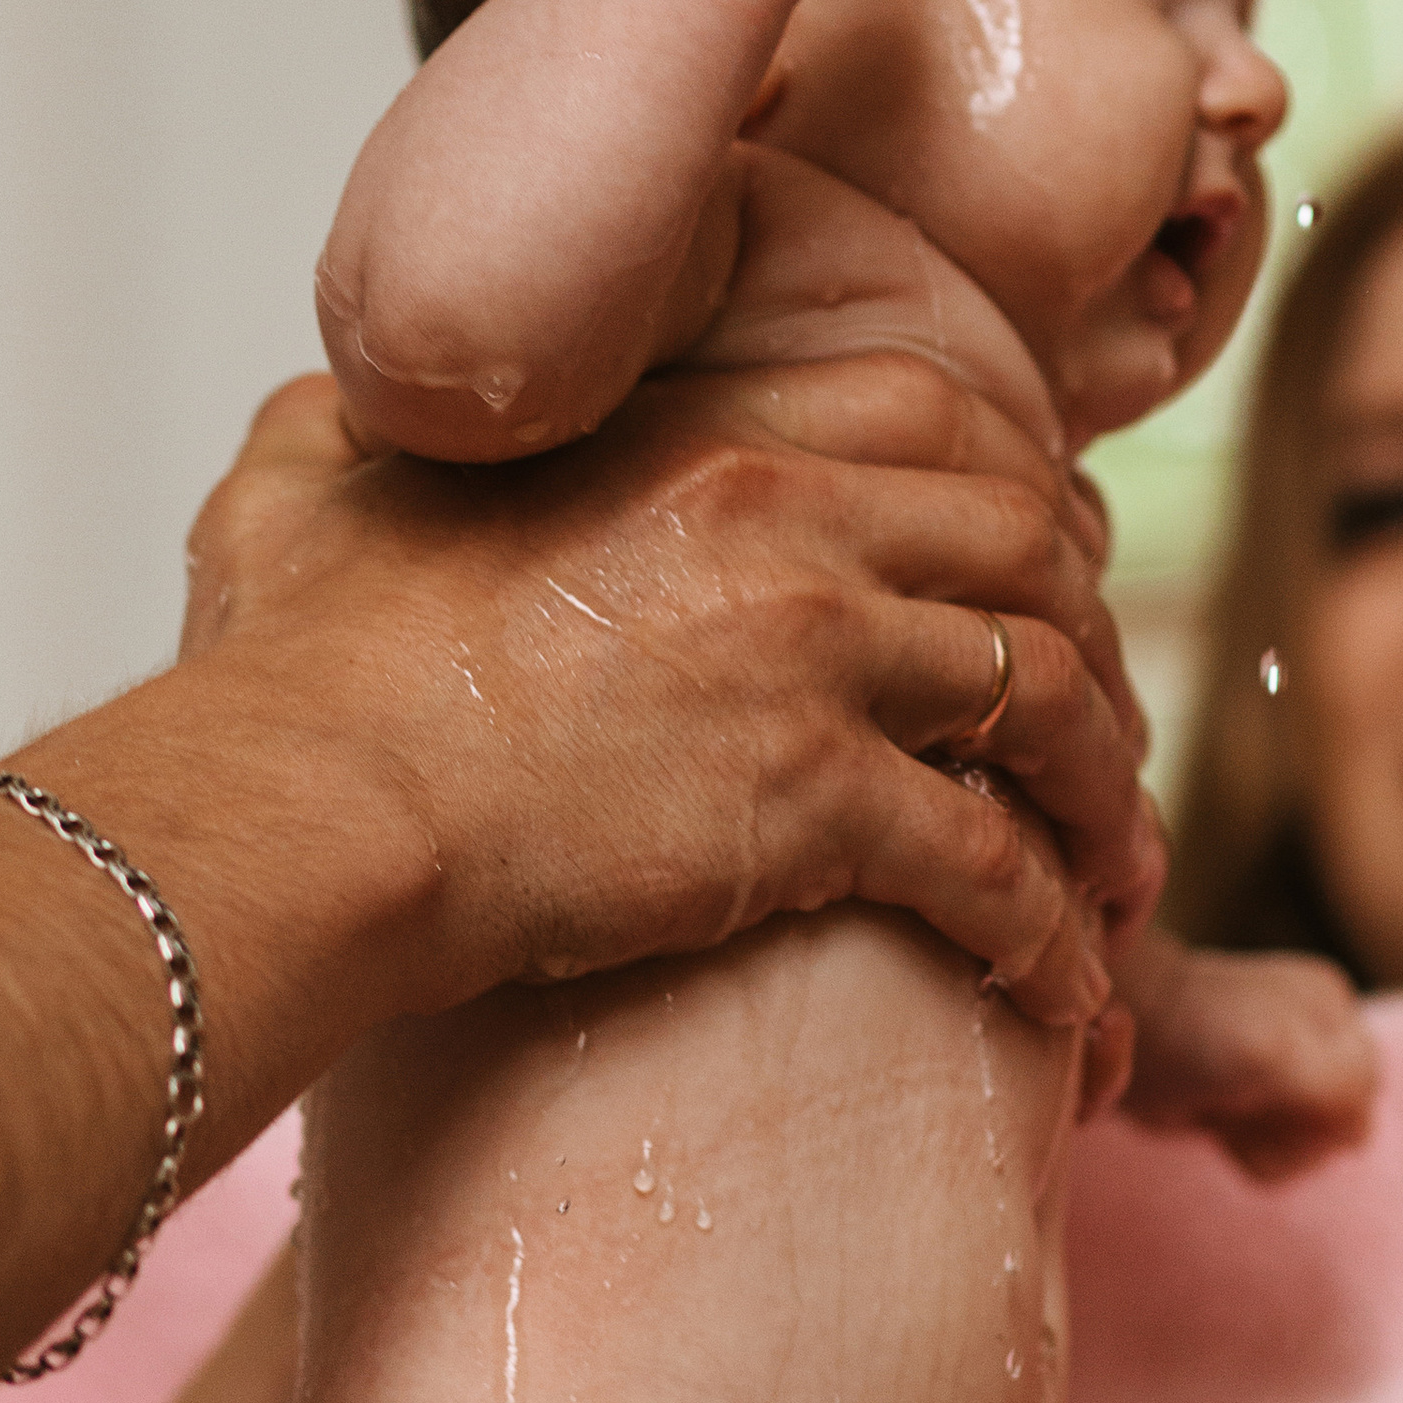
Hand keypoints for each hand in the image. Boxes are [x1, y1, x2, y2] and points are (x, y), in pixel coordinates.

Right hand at [177, 357, 1157, 1030]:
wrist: (302, 803)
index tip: (1038, 567)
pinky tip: (1065, 990)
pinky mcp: (814, 803)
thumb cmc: (290, 667)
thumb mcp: (310, 474)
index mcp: (699, 431)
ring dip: (1101, 791)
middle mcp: (787, 518)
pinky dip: (1053, 932)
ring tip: (1112, 873)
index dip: (1021, 487)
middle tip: (1091, 735)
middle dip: (1090, 643)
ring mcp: (813, 654)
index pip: (941, 411)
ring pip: (1047, 699)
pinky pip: (996, 863)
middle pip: (1030, 551)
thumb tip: (329, 412)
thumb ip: (354, 422)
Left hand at [1112, 924, 1376, 1182]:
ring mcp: (1291, 1074)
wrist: (1127, 1036)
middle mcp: (1322, 1037)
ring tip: (1228, 1112)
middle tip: (1242, 1101)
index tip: (1269, 1089)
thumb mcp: (1277, 1056)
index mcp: (1336, 1010)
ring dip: (1269, 1147)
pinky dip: (1256, 1156)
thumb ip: (1342, 1087)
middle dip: (1293, 1133)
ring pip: (1314, 1151)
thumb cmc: (1196, 1039)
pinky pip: (1284, 1159)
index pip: (1362, 1094)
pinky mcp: (1261, 1106)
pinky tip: (1223, 1126)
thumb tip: (1357, 1136)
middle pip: (1344, 1129)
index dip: (1319, 1111)